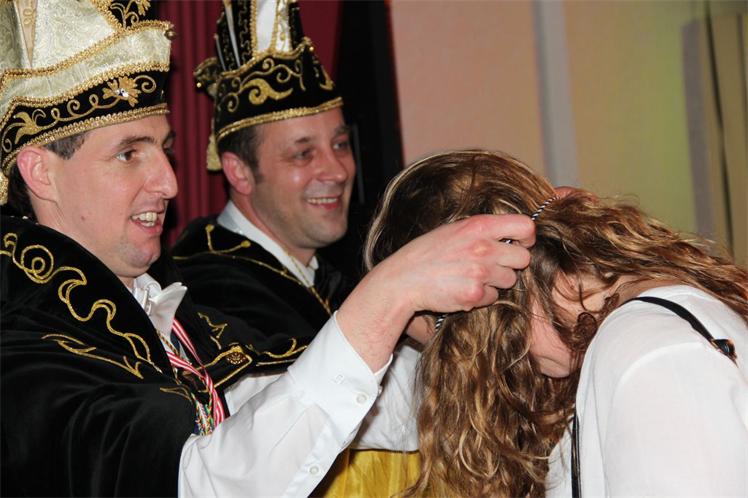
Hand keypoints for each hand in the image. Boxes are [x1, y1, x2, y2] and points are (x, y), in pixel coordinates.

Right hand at [379, 214, 533, 313]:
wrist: (403, 279)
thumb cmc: (427, 253)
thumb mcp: (454, 230)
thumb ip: (482, 230)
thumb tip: (509, 235)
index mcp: (479, 226)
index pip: (525, 226)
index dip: (527, 237)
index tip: (520, 244)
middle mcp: (483, 247)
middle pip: (523, 258)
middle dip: (512, 264)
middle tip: (493, 265)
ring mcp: (481, 272)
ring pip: (509, 280)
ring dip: (496, 281)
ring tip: (472, 277)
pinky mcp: (475, 294)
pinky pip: (493, 297)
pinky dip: (481, 296)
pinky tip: (463, 289)